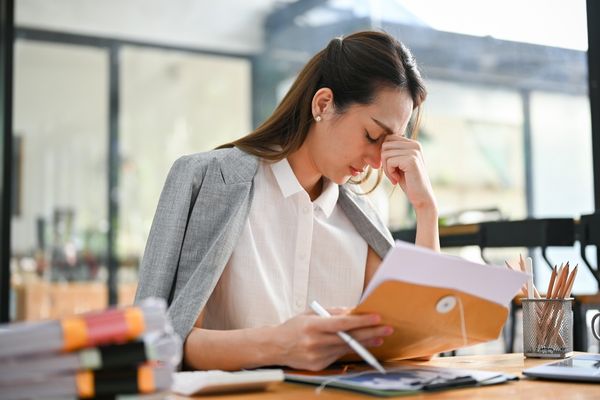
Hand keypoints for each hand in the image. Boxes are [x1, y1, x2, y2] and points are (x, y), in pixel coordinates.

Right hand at [271, 308, 392, 370]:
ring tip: (379, 336)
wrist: (275, 347)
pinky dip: (351, 349)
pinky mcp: (319, 365)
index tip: (376, 317)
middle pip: (349, 338)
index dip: (361, 321)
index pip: (342, 323)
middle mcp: (315, 342)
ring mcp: (317, 356)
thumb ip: (332, 312)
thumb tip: (353, 311)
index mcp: (312, 326)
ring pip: (347, 348)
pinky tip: (362, 345)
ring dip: (365, 342)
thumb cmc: (294, 327)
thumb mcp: (310, 314)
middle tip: (387, 328)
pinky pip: (339, 355)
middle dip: (370, 332)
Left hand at [381, 135, 435, 211]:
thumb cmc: (408, 181)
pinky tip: (397, 179)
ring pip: (385, 154)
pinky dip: (390, 173)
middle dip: (384, 162)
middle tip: (392, 174)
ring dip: (386, 168)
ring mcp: (414, 152)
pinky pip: (389, 162)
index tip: (391, 167)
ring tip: (395, 177)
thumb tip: (380, 142)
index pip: (388, 139)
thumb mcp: (399, 163)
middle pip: (385, 146)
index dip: (385, 154)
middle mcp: (415, 145)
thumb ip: (392, 152)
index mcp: (413, 143)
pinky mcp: (411, 160)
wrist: (421, 197)